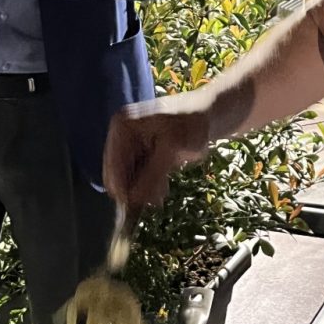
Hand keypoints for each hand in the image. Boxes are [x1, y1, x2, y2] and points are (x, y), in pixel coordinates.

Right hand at [103, 100, 210, 215]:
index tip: (138, 206)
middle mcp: (121, 135)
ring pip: (128, 178)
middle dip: (135, 189)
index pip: (113, 166)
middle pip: (119, 174)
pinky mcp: (141, 154)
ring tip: (162, 194)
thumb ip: (152, 175)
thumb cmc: (193, 126)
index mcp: (123, 127)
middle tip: (156, 200)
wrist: (210, 117)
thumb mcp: (172, 149)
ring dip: (144, 189)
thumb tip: (132, 199)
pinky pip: (138, 176)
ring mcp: (131, 145)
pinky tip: (162, 187)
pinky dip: (149, 184)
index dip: (123, 189)